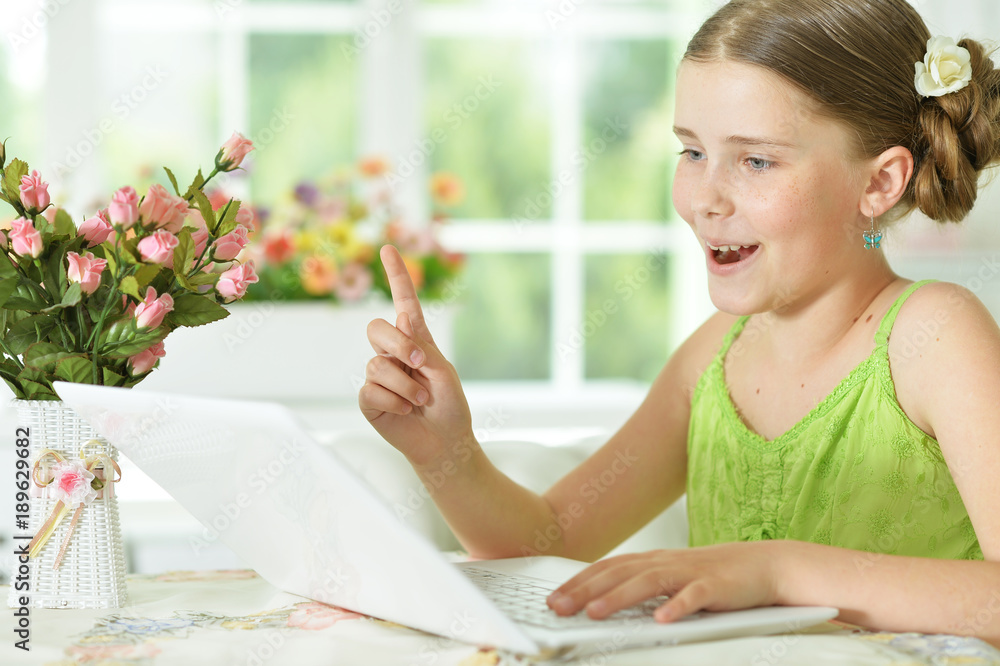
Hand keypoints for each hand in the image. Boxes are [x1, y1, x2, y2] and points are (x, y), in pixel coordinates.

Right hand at [359, 245, 473, 466]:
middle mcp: (393, 354)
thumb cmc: (449, 406)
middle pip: (376, 329)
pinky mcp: (369, 399)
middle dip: (397, 344)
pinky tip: (406, 411)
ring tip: (421, 401)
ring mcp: (378, 376)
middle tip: (419, 363)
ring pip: (376, 364)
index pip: (403, 302)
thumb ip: (420, 345)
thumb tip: (401, 316)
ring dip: (406, 385)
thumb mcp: (442, 371)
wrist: (445, 443)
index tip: (389, 249)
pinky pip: (371, 389)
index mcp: (416, 340)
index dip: (396, 276)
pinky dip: (395, 401)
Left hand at [546, 542, 782, 622]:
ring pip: (649, 582)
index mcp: (653, 560)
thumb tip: (604, 602)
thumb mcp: (673, 577)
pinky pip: (694, 596)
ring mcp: (690, 572)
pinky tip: (662, 619)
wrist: (765, 566)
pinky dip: (677, 607)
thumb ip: (643, 585)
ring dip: (619, 598)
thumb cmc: (714, 576)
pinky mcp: (715, 586)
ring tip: (595, 614)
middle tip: (559, 607)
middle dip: (586, 590)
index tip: (553, 599)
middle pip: (620, 573)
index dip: (579, 582)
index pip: (608, 568)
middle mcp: (666, 562)